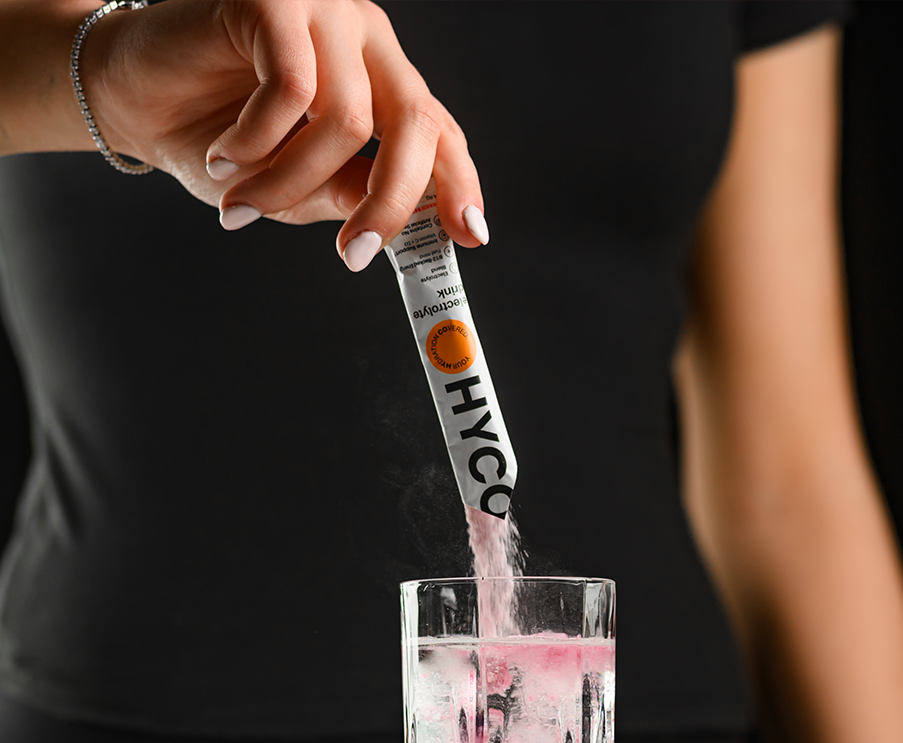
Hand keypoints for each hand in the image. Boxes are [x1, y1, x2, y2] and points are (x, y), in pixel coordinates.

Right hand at [85, 0, 486, 267]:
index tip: (470, 237)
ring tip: (243, 202)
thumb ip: (350, 196)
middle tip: (352, 257)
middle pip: (416, 124)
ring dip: (291, 182)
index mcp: (381, 82)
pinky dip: (256, 142)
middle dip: (389, 204)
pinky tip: (222, 155)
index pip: (440, 132)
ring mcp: (325, 14)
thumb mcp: (297, 186)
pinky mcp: (274, 1)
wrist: (131, 96)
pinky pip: (292, 89)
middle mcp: (364, 42)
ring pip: (347, 121)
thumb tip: (401, 223)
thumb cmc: (217, 141)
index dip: (460, 184)